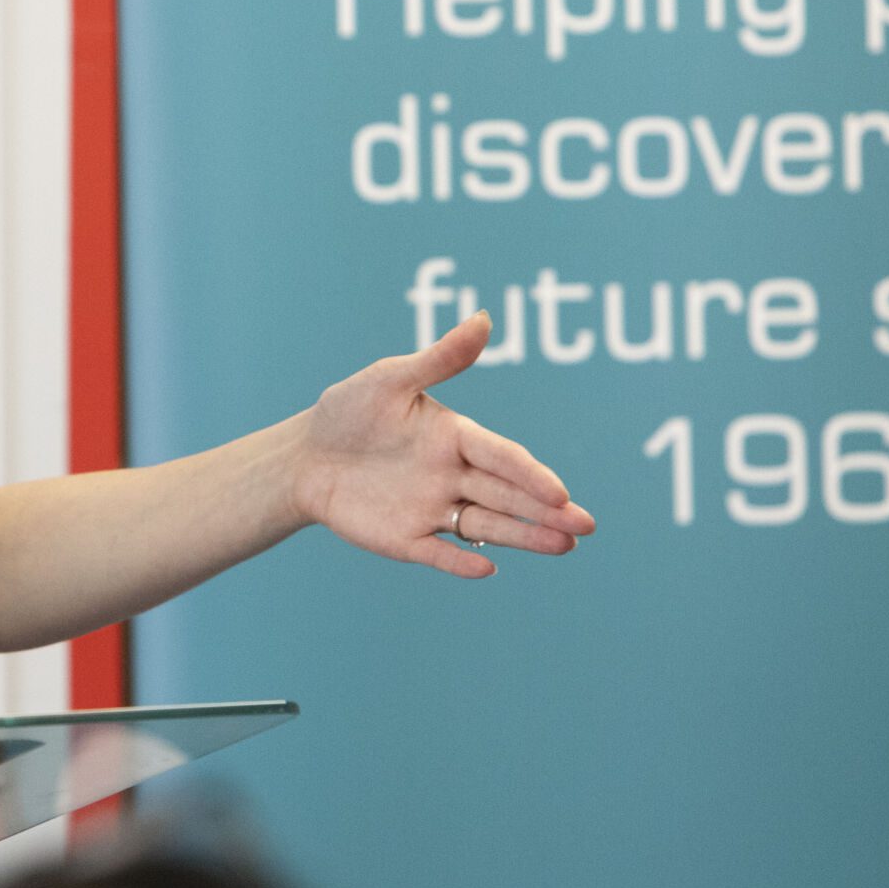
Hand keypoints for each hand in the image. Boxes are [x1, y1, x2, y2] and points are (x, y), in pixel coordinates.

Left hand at [293, 314, 592, 577]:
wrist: (303, 456)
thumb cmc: (349, 410)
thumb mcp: (390, 379)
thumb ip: (440, 358)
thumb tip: (484, 317)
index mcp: (456, 437)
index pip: (502, 457)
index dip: (530, 474)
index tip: (559, 491)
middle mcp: (454, 476)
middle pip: (507, 496)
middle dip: (547, 512)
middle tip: (586, 527)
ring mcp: (432, 509)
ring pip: (487, 526)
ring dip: (523, 537)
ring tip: (564, 548)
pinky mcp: (406, 538)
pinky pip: (438, 552)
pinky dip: (460, 562)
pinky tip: (486, 570)